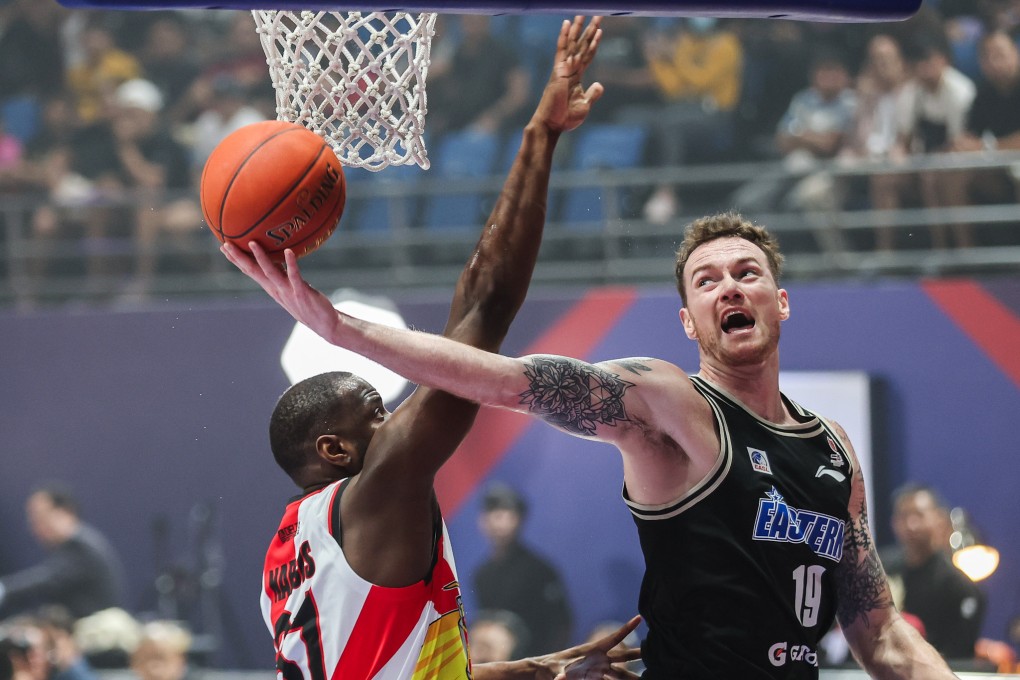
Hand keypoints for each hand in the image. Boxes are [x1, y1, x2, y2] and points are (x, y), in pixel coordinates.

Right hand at [221, 242, 343, 342]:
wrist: (324, 324)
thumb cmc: (307, 304)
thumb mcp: (290, 288)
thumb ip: (281, 274)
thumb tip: (277, 257)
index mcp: (272, 288)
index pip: (250, 271)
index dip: (236, 260)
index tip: (223, 247)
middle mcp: (276, 289)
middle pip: (253, 271)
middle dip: (239, 257)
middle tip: (226, 244)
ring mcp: (288, 291)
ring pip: (270, 272)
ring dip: (261, 257)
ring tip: (252, 243)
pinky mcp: (302, 292)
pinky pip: (295, 276)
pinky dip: (291, 263)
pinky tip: (289, 251)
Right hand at [532, 15, 604, 133]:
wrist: (551, 125)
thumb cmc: (565, 118)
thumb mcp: (584, 106)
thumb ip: (592, 94)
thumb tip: (600, 85)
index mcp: (575, 77)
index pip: (586, 56)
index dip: (593, 43)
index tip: (599, 30)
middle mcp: (569, 69)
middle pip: (581, 46)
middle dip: (589, 30)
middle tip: (597, 15)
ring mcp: (563, 69)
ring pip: (572, 44)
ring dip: (579, 29)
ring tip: (584, 14)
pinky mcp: (558, 71)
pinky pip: (562, 50)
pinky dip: (564, 36)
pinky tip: (567, 23)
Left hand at [536, 615, 641, 679]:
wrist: (542, 673)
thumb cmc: (547, 669)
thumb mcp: (553, 671)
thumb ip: (560, 675)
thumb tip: (561, 678)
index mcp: (591, 652)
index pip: (613, 638)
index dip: (627, 628)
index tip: (640, 617)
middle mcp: (598, 660)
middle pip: (624, 656)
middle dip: (639, 653)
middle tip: (658, 650)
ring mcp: (597, 670)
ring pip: (621, 673)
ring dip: (634, 676)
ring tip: (650, 676)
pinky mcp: (594, 678)